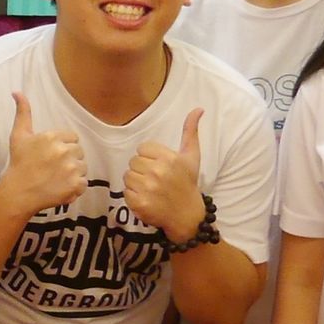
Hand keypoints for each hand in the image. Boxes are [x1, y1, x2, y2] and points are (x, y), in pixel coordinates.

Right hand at [2, 88, 88, 213]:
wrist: (18, 193)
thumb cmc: (19, 163)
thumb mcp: (19, 135)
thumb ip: (23, 112)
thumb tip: (17, 91)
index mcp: (53, 137)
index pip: (72, 138)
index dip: (63, 147)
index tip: (52, 156)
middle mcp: (63, 151)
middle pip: (79, 152)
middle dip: (69, 159)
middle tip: (53, 168)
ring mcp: (71, 169)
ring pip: (83, 167)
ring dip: (73, 174)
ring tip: (57, 179)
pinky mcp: (75, 185)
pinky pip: (84, 184)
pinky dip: (75, 188)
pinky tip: (61, 188)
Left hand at [125, 107, 207, 242]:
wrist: (187, 215)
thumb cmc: (187, 183)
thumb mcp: (192, 156)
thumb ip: (190, 131)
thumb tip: (198, 109)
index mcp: (169, 158)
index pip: (142, 149)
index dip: (148, 157)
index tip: (159, 166)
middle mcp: (158, 172)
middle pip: (133, 162)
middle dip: (142, 169)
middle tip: (154, 179)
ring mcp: (148, 188)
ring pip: (127, 176)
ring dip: (135, 182)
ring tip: (150, 188)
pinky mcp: (139, 203)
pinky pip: (126, 192)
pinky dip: (133, 196)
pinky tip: (146, 198)